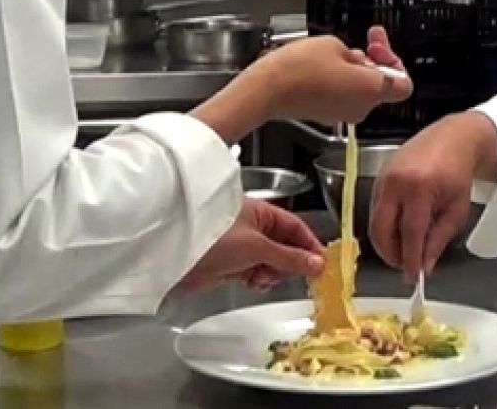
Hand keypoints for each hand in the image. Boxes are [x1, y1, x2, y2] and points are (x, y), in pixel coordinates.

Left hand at [172, 198, 326, 296]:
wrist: (174, 258)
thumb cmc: (212, 238)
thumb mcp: (256, 247)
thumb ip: (289, 257)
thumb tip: (317, 264)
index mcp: (262, 213)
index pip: (295, 227)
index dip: (309, 244)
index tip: (322, 263)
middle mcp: (254, 227)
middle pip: (286, 245)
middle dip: (291, 261)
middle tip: (295, 275)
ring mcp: (243, 246)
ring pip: (273, 261)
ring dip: (274, 273)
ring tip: (264, 278)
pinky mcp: (233, 264)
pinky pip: (257, 271)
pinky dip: (260, 279)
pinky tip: (254, 282)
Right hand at [254, 27, 412, 123]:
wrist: (266, 90)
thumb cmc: (298, 69)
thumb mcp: (335, 45)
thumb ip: (356, 54)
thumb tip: (356, 62)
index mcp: (372, 91)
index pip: (404, 85)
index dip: (395, 62)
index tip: (379, 48)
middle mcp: (362, 108)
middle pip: (381, 84)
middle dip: (373, 60)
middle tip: (366, 39)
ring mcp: (343, 113)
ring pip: (361, 89)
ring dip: (355, 68)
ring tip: (337, 50)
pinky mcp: (326, 114)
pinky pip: (343, 95)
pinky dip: (339, 80)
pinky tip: (325, 64)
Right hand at [368, 111, 496, 277]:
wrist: (452, 139)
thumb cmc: (458, 171)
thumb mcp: (456, 210)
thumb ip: (439, 240)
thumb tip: (425, 266)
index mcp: (420, 189)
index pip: (410, 234)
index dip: (410, 259)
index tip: (413, 276)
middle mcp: (396, 183)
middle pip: (381, 230)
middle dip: (391, 254)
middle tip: (405, 265)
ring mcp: (383, 178)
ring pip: (374, 223)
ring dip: (387, 241)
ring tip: (405, 249)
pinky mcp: (378, 178)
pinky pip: (375, 210)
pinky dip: (386, 225)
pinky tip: (400, 230)